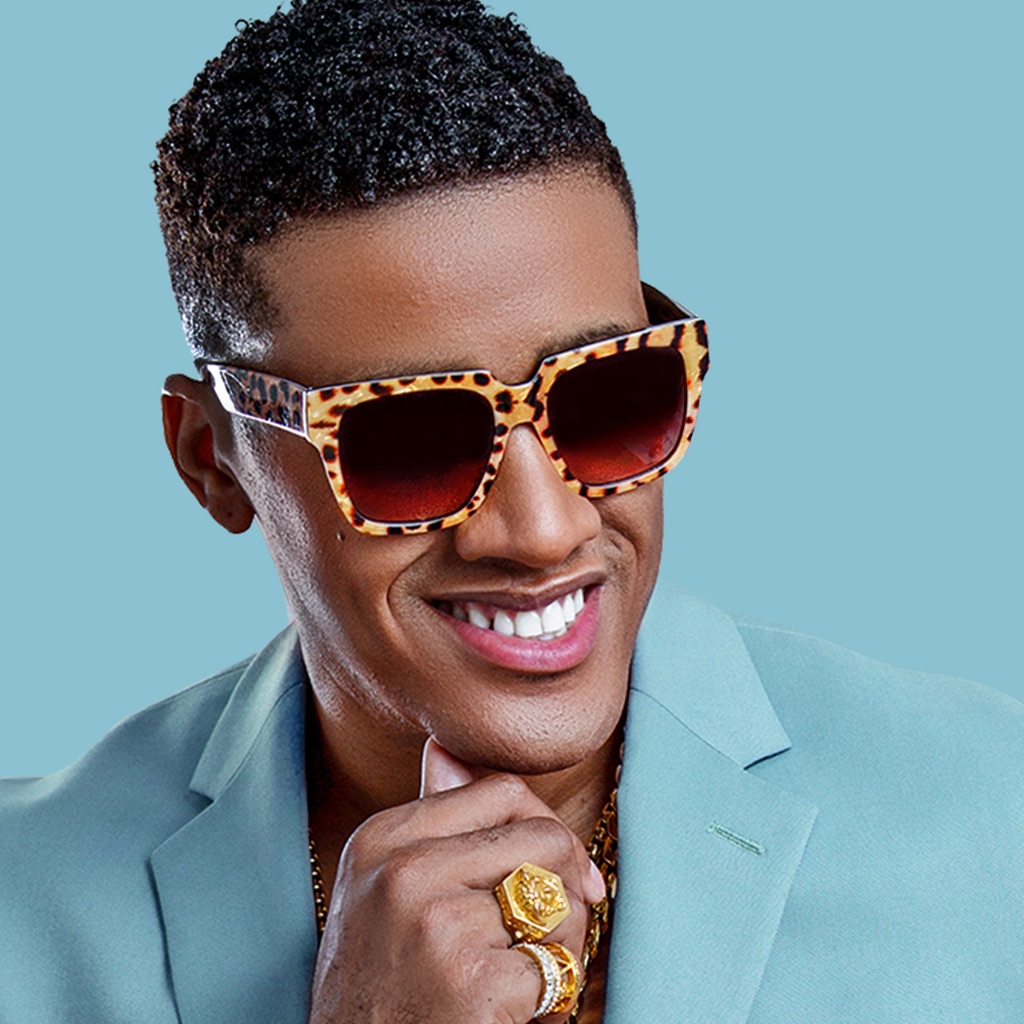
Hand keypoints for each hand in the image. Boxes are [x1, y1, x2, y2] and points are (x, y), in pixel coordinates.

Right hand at [308, 738, 604, 1023]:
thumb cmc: (379, 986)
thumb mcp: (379, 890)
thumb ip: (424, 820)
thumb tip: (444, 748)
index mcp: (382, 837)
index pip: (500, 790)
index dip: (545, 826)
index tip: (565, 872)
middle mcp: (403, 869)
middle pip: (541, 836)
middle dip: (566, 887)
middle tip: (548, 938)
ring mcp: (436, 921)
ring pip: (560, 899)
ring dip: (564, 945)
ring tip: (524, 977)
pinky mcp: (472, 980)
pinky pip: (558, 963)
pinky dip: (554, 996)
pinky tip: (517, 1013)